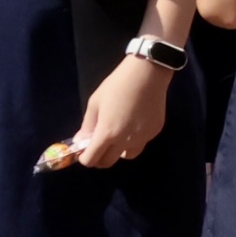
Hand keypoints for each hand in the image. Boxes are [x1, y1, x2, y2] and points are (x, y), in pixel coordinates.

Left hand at [64, 50, 173, 168]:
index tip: (83, 150)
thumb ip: (87, 126)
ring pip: (127, 156)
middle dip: (99, 158)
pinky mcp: (154, 131)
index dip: (84, 158)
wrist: (147, 74)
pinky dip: (134, 139)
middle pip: (108, 162)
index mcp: (107, 133)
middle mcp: (125, 140)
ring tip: (118, 137)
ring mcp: (142, 137)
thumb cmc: (116, 85)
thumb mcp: (95, 103)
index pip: (91, 160)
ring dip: (119, 151)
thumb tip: (80, 141)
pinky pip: (141, 142)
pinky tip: (133, 123)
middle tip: (98, 146)